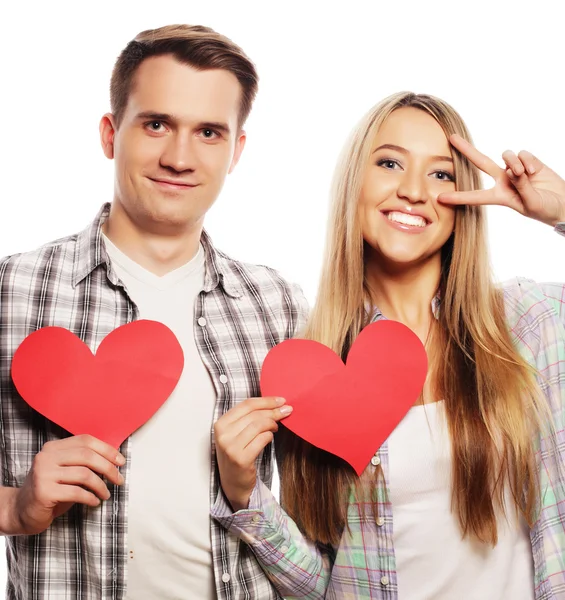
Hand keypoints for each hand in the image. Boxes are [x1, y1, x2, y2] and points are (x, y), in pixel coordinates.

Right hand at [9, 435, 124, 534]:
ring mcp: (43, 474)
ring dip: (101, 486)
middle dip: (108, 468)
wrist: (20, 511)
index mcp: (53, 447)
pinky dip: (90, 497)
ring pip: (84, 474)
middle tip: (119, 480)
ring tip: (106, 495)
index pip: (86, 441)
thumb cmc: (51, 490)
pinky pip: (76, 492)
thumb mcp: (66, 471)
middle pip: (87, 456)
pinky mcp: (44, 492)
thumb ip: (83, 462)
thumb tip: (114, 459)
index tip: (121, 461)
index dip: (107, 449)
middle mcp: (46, 457)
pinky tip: (94, 502)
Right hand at [215, 397, 291, 510]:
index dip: (266, 401)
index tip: (280, 400)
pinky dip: (270, 436)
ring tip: (276, 427)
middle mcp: (223, 434)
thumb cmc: (237, 455)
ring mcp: (231, 447)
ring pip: (259, 425)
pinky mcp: (241, 459)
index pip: (246, 405)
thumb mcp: (236, 434)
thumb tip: (274, 404)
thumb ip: (249, 418)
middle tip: (286, 411)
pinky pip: (262, 439)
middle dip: (273, 411)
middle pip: (254, 414)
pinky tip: (270, 437)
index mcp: (221, 424)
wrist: (233, 484)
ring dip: (272, 423)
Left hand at [438, 134, 564, 226]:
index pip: (474, 196)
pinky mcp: (529, 161)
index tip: (440, 198)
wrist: (563, 203)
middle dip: (466, 150)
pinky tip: (534, 171)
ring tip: (524, 173)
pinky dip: (528, 161)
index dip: (458, 197)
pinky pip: (522, 154)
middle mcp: (503, 180)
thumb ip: (520, 186)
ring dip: (514, 163)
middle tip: (451, 138)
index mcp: (499, 196)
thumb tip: (511, 169)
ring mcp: (515, 169)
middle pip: (481, 163)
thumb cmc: (544, 209)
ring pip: (506, 156)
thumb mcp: (530, 203)